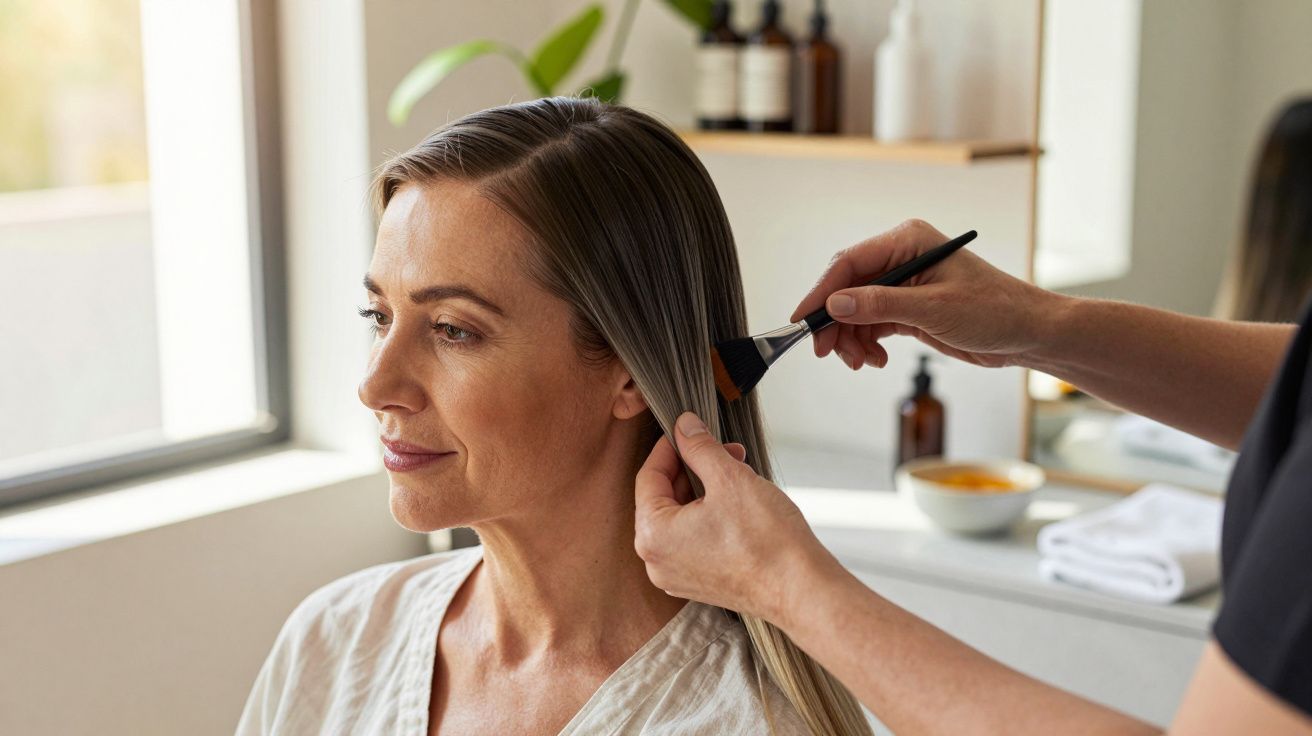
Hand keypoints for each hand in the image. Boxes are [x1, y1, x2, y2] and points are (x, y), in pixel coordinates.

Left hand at [634, 412, 838, 624]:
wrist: (802, 589)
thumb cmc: (767, 541)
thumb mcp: (730, 479)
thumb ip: (699, 448)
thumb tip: (684, 426)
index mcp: (653, 536)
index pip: (648, 477)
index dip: (670, 447)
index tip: (687, 430)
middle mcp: (657, 561)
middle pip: (664, 498)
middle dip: (693, 468)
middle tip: (724, 449)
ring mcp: (678, 576)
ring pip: (681, 518)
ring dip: (704, 489)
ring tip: (737, 471)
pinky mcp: (700, 583)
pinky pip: (694, 539)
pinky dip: (710, 515)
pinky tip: (737, 501)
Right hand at [791, 219, 1062, 369]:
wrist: (1028, 334)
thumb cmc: (995, 311)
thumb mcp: (934, 309)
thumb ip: (880, 305)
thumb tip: (835, 305)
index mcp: (908, 240)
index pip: (849, 263)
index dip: (821, 293)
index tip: (803, 321)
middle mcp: (902, 257)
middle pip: (847, 288)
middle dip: (835, 322)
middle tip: (828, 353)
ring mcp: (904, 284)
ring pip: (855, 310)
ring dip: (851, 338)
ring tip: (863, 362)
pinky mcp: (908, 308)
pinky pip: (871, 323)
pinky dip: (866, 344)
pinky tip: (876, 360)